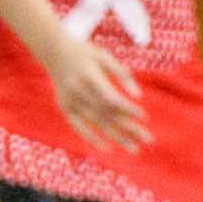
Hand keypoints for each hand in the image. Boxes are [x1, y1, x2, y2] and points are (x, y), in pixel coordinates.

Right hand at [43, 33, 151, 152]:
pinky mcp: (65, 109)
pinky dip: (92, 139)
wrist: (55, 52)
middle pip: (106, 114)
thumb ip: (122, 74)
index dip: (126, 108)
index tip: (143, 117)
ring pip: (96, 123)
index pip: (109, 97)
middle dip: (128, 128)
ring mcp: (70, 102)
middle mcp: (78, 91)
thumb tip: (139, 96)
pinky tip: (108, 149)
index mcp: (89, 76)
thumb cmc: (86, 54)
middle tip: (148, 140)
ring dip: (116, 137)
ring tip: (134, 149)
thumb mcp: (105, 57)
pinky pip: (79, 128)